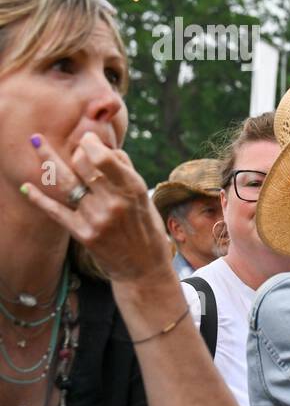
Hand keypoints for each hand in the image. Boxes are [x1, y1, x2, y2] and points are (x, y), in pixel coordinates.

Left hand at [20, 131, 173, 283]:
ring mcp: (97, 218)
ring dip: (48, 159)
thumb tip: (104, 148)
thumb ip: (126, 172)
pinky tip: (27, 187)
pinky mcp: (83, 234)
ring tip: (35, 141)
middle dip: (75, 151)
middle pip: (83, 165)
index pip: (103, 157)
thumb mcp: (144, 198)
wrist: (143, 267)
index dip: (91, 142)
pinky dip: (39, 199)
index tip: (87, 137)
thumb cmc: (145, 227)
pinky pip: (56, 211)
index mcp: (132, 189)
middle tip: (75, 149)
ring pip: (66, 182)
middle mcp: (114, 202)